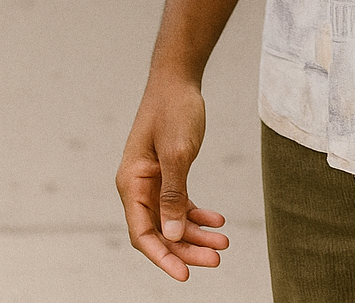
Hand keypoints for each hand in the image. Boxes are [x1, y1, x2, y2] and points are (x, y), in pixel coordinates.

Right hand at [116, 75, 228, 280]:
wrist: (178, 79)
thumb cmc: (174, 110)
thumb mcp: (177, 152)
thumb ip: (173, 194)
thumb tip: (171, 233)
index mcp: (131, 183)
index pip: (142, 233)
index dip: (162, 257)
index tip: (184, 275)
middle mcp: (138, 186)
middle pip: (160, 231)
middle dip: (186, 248)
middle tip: (216, 259)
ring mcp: (153, 181)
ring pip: (172, 220)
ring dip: (196, 234)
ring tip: (223, 243)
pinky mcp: (168, 173)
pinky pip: (180, 204)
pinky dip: (197, 214)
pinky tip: (218, 221)